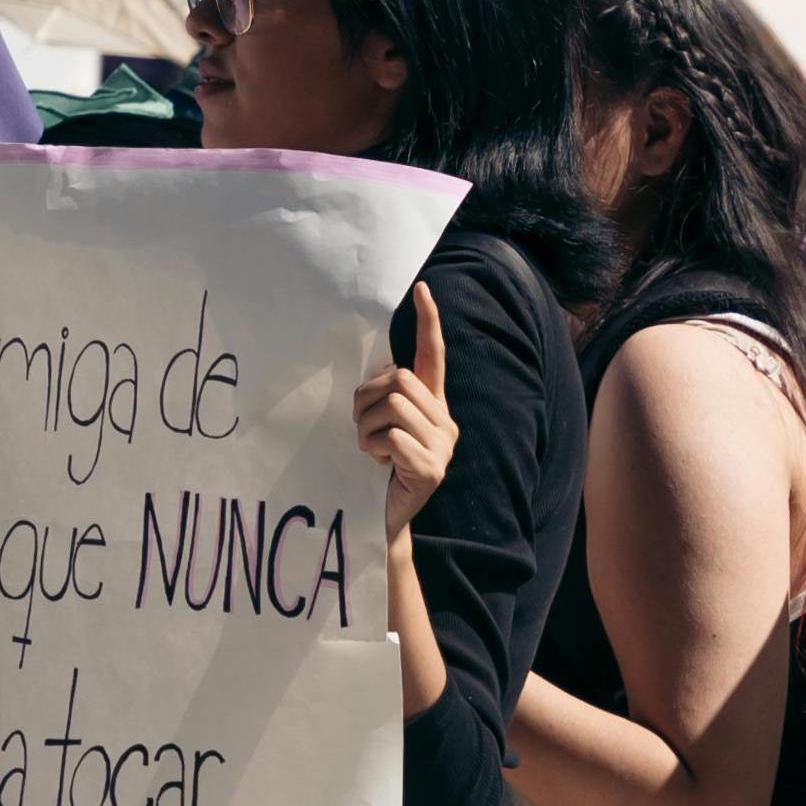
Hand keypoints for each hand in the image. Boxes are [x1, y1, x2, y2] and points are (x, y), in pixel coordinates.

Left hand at [355, 282, 452, 542]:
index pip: (432, 355)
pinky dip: (374, 449)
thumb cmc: (372, 468)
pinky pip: (393, 437)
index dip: (429, 322)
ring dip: (366, 429)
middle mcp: (444, 420)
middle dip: (367, 402)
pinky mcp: (433, 468)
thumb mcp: (376, 423)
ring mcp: (443, 445)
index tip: (422, 288)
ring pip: (394, 407)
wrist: (380, 517)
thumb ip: (384, 396)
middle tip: (362, 430)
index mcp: (430, 403)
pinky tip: (380, 466)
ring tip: (371, 452)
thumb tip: (384, 377)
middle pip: (400, 380)